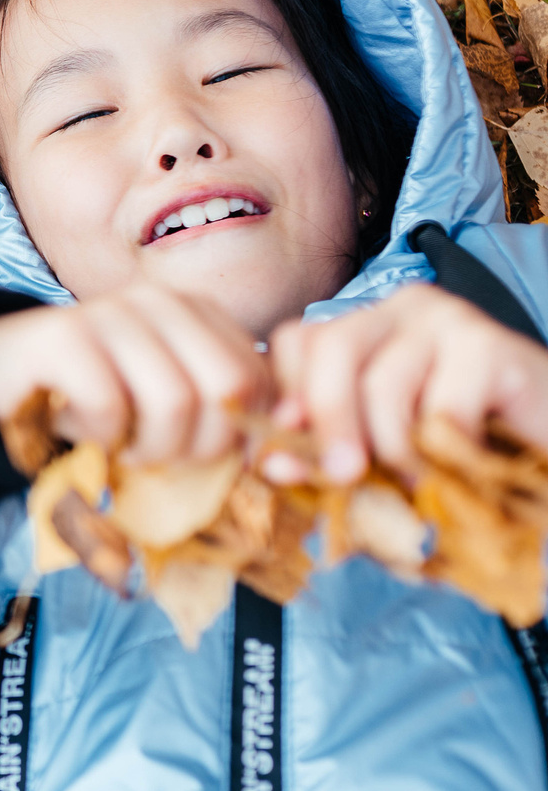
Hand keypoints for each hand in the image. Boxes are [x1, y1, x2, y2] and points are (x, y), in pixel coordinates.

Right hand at [0, 284, 269, 463]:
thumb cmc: (91, 394)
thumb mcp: (162, 394)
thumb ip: (215, 407)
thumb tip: (273, 453)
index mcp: (196, 312)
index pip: (258, 378)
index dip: (244, 435)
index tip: (207, 462)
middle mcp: (159, 302)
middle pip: (226, 389)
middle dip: (202, 447)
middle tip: (160, 460)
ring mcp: (109, 314)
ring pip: (174, 402)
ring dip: (149, 448)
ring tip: (121, 448)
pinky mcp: (62, 338)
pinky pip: (110, 407)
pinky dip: (99, 437)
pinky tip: (79, 428)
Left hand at [263, 283, 547, 483]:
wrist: (543, 461)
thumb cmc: (454, 457)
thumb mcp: (375, 453)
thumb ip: (323, 453)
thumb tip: (270, 465)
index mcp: (365, 326)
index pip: (294, 342)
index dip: (287, 402)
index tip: (291, 457)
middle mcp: (403, 309)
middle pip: (331, 350)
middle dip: (328, 423)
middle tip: (344, 477)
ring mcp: (451, 321)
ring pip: (384, 386)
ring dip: (395, 451)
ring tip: (419, 481)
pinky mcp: (494, 348)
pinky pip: (440, 409)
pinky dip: (443, 454)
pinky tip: (462, 468)